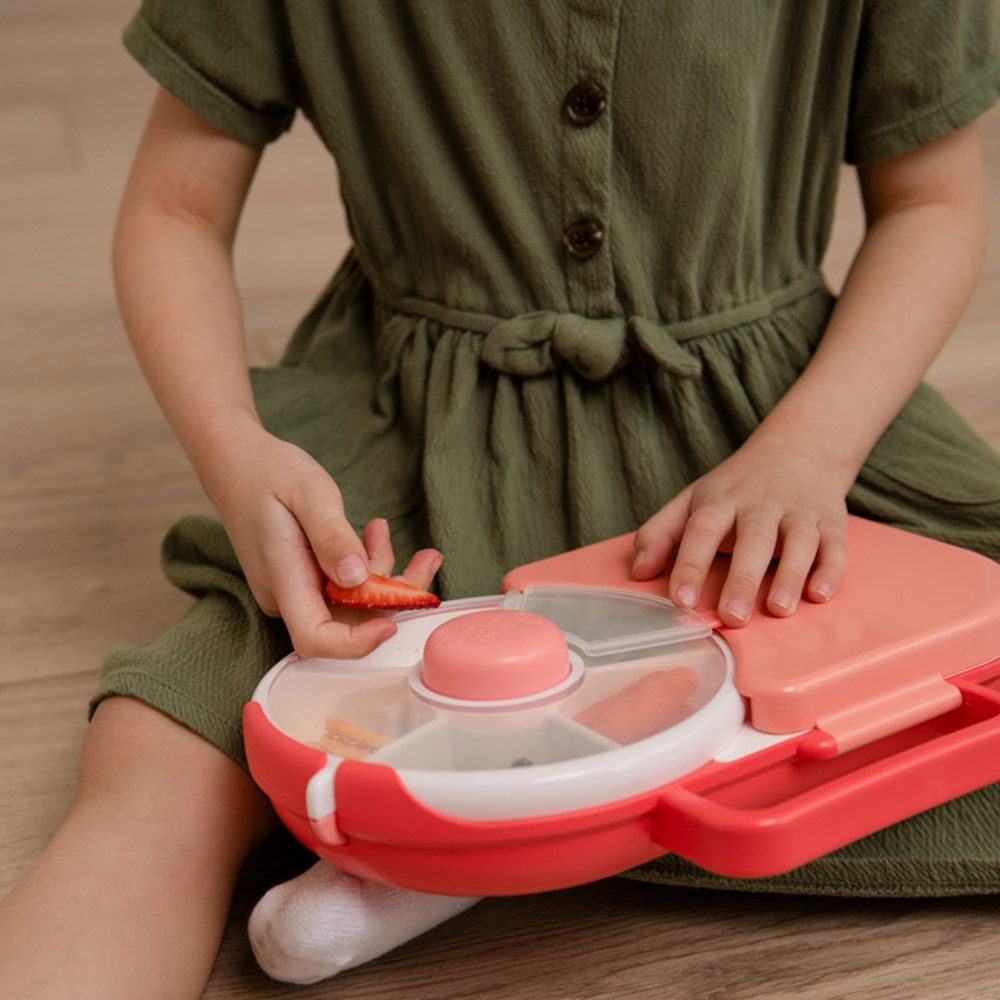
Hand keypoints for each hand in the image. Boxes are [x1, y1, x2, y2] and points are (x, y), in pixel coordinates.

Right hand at [204, 425, 441, 657]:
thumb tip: (357, 578)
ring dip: (384, 575)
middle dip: (392, 598)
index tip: (391, 620)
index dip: (357, 642)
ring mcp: (296, 590)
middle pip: (346, 623)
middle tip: (425, 560)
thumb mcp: (309, 493)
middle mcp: (287, 595)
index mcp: (282, 578)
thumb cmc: (269, 472)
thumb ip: (332, 536)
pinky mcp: (305, 580)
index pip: (316, 638)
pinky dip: (368, 565)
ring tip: (385, 530)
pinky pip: (345, 587)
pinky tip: (373, 532)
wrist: (237, 462)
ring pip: (352, 603)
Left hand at [630, 437, 849, 626]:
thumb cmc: (737, 488)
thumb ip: (661, 534)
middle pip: (753, 539)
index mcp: (721, 502)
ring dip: (790, 575)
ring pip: (798, 542)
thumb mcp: (693, 501)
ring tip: (779, 610)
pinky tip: (819, 595)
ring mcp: (799, 512)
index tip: (680, 600)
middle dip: (743, 579)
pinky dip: (830, 570)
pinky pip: (834, 546)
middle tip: (733, 617)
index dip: (689, 565)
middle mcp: (761, 505)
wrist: (800, 449)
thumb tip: (637, 572)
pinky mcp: (831, 522)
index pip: (701, 531)